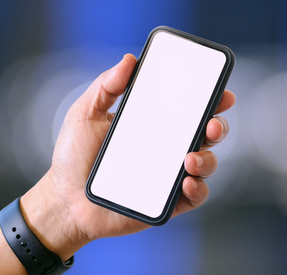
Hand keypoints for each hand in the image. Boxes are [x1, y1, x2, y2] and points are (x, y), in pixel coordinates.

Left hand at [22, 54, 234, 258]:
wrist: (64, 200)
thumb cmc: (73, 158)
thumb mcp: (84, 114)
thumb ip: (105, 86)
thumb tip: (129, 60)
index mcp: (154, 125)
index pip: (189, 109)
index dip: (211, 100)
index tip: (222, 93)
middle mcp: (167, 149)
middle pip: (207, 135)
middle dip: (218, 127)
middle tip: (211, 125)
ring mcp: (170, 176)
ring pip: (206, 165)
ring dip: (208, 160)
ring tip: (190, 159)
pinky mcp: (168, 203)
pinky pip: (195, 197)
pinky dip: (198, 190)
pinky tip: (187, 183)